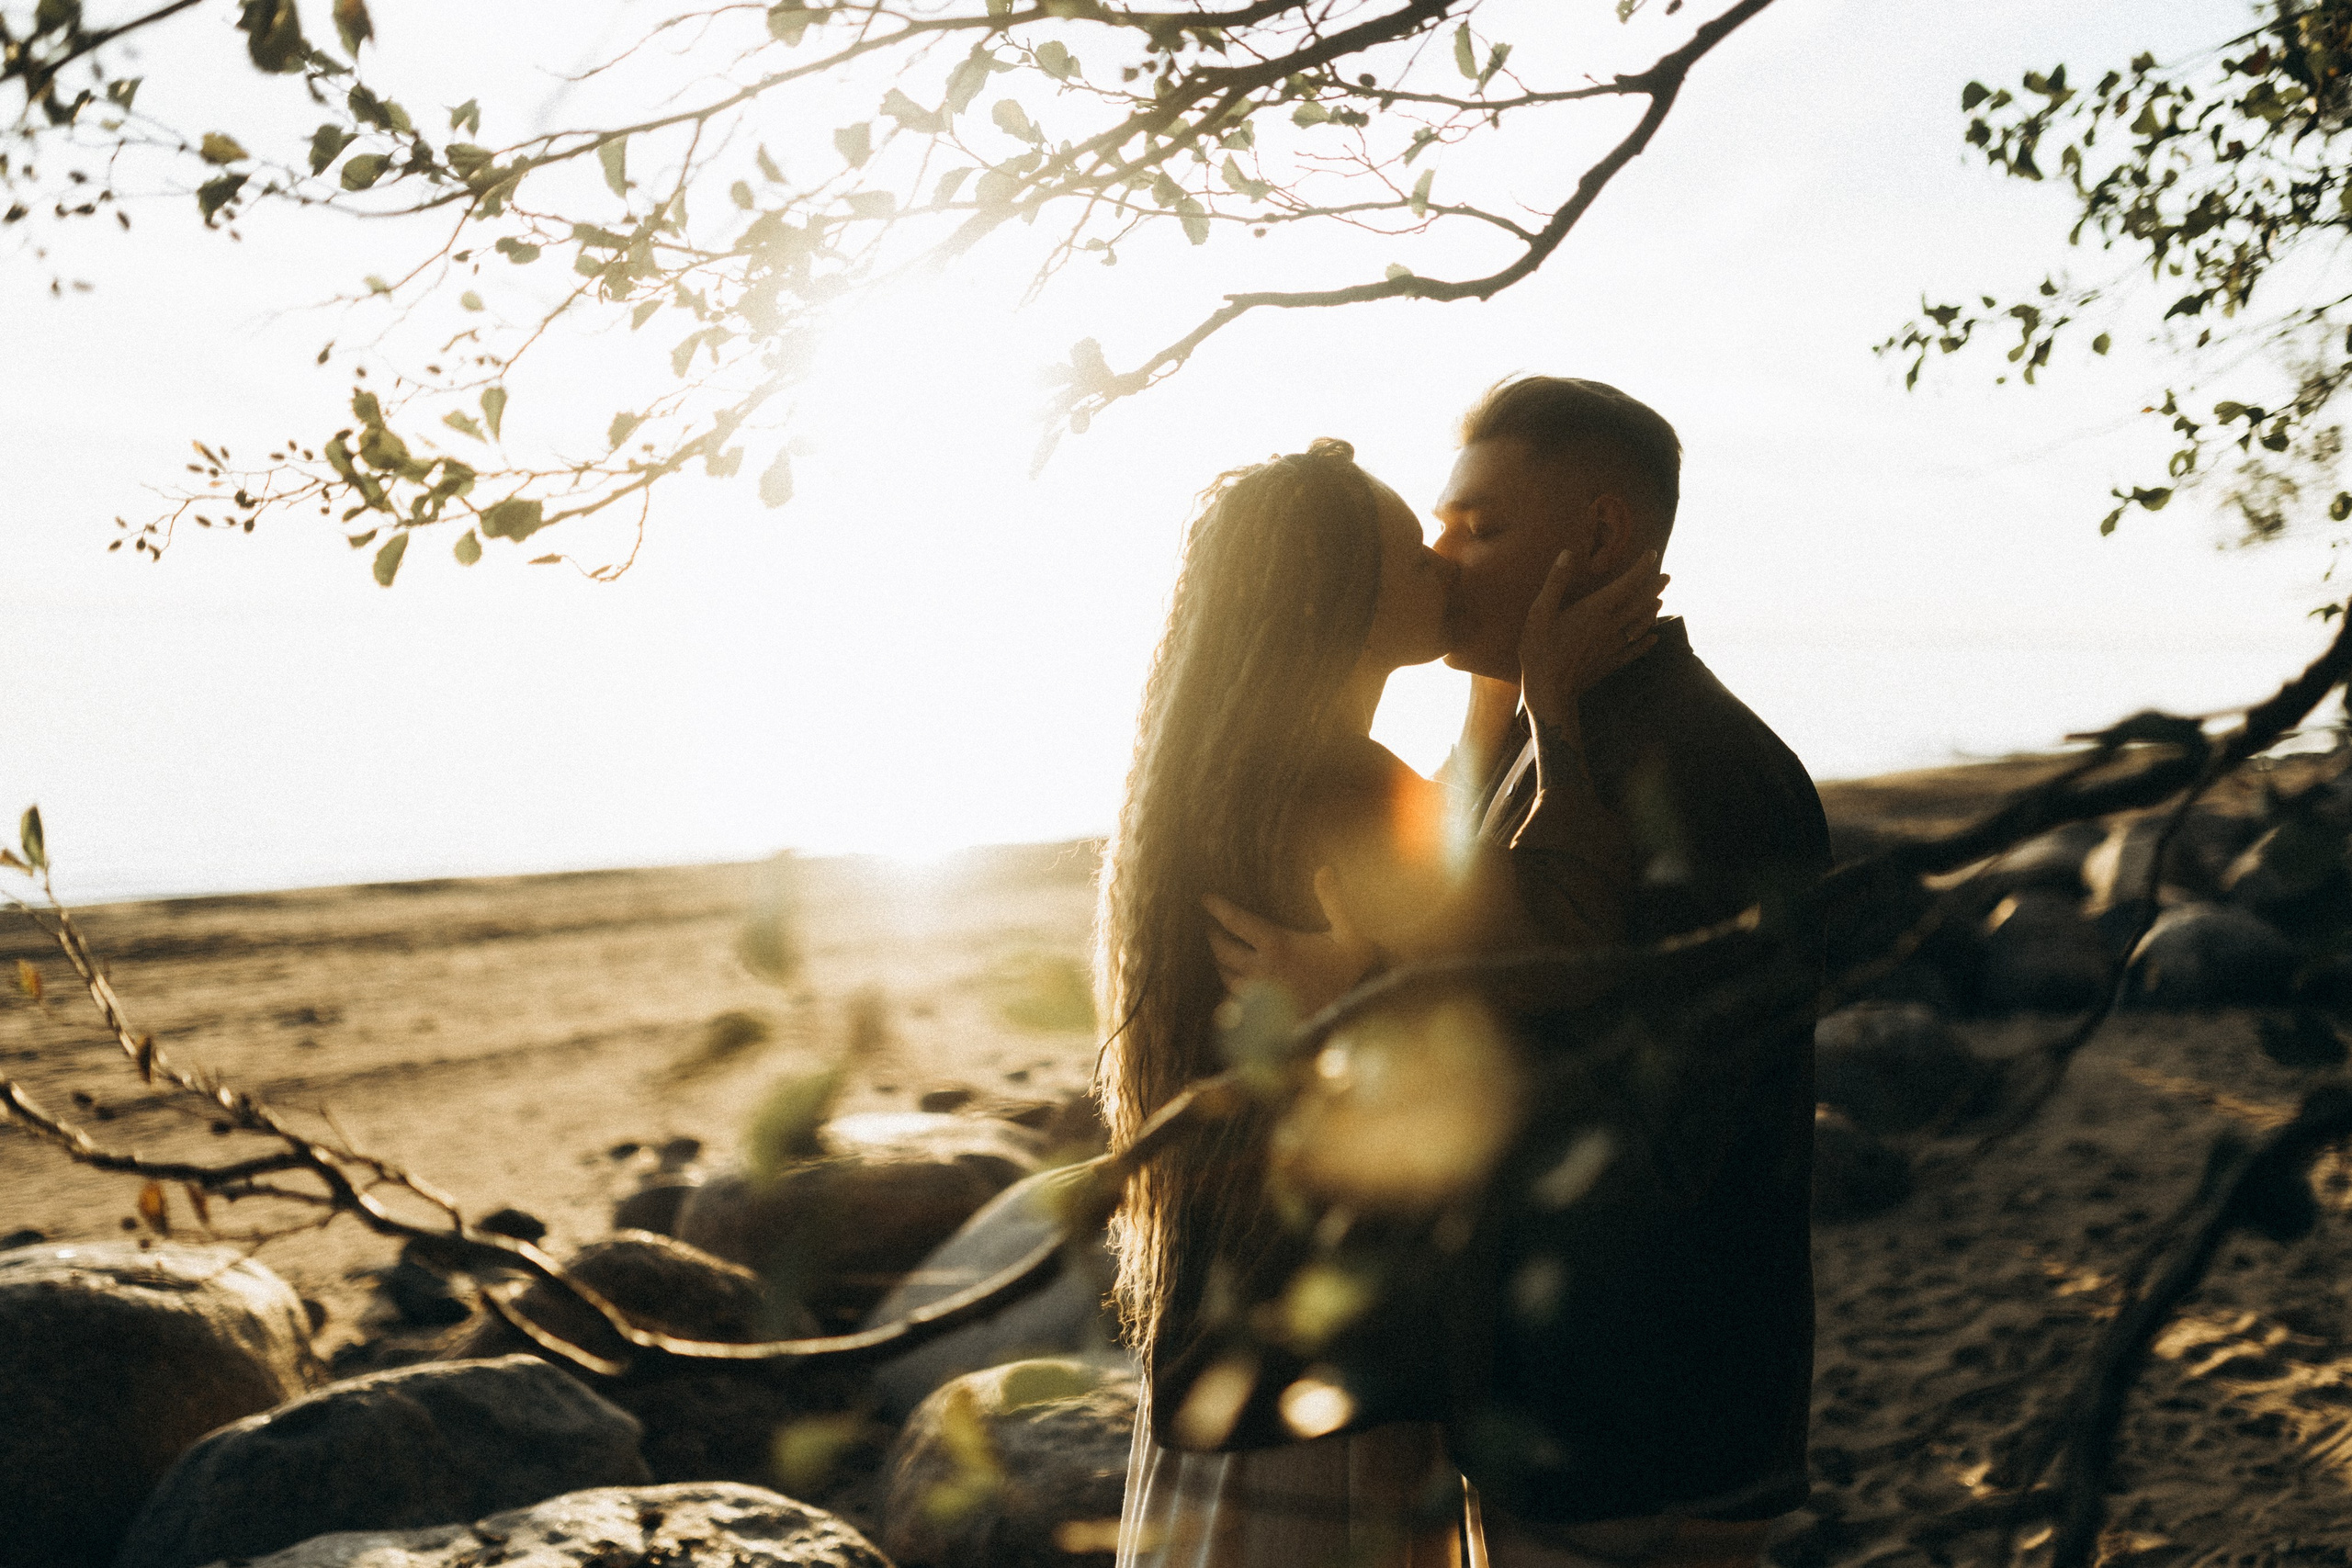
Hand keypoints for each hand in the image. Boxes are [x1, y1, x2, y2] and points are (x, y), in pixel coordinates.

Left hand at [1201, 868, 1379, 1016]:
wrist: (1354, 1009)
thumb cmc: (1348, 967)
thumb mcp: (1347, 931)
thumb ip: (1333, 901)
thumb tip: (1324, 869)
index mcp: (1278, 945)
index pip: (1236, 922)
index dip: (1218, 908)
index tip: (1206, 899)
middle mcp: (1263, 969)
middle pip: (1223, 951)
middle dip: (1214, 937)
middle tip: (1211, 926)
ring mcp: (1260, 994)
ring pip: (1226, 977)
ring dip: (1220, 963)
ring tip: (1220, 952)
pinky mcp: (1263, 1013)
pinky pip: (1235, 1001)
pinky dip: (1230, 988)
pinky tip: (1233, 981)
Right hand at [1519, 548, 1666, 726]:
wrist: (1550, 693)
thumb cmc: (1540, 651)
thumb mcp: (1539, 613)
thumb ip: (1555, 582)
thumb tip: (1567, 553)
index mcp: (1595, 610)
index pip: (1626, 584)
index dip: (1641, 568)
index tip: (1651, 554)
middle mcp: (1610, 626)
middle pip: (1640, 603)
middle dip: (1654, 588)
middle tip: (1667, 577)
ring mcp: (1613, 646)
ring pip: (1640, 625)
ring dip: (1652, 610)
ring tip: (1660, 600)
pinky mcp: (1611, 663)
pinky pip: (1635, 650)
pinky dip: (1646, 641)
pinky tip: (1654, 637)